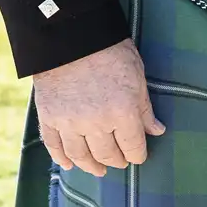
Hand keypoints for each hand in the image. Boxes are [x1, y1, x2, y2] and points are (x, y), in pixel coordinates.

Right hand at [31, 40, 165, 175]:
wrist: (71, 35)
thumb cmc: (111, 52)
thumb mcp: (137, 76)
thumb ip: (145, 108)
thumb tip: (157, 131)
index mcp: (122, 113)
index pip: (133, 147)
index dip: (137, 155)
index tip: (138, 155)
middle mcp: (96, 123)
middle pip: (108, 155)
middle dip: (116, 161)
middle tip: (119, 162)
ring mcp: (69, 123)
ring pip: (81, 156)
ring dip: (91, 166)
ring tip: (98, 170)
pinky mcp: (49, 117)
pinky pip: (55, 147)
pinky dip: (62, 158)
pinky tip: (70, 164)